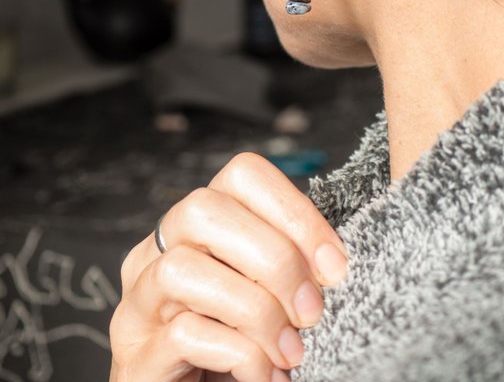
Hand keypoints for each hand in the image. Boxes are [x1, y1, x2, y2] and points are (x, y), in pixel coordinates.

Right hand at [109, 152, 348, 381]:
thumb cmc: (244, 341)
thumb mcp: (270, 291)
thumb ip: (289, 263)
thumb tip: (334, 260)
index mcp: (198, 226)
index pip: (242, 175)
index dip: (295, 211)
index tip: (334, 264)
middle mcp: (156, 252)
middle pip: (204, 210)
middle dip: (275, 258)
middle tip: (312, 311)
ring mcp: (138, 303)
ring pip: (183, 269)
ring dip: (255, 310)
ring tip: (291, 351)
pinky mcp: (135, 357)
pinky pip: (183, 334)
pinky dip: (240, 353)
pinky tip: (265, 374)